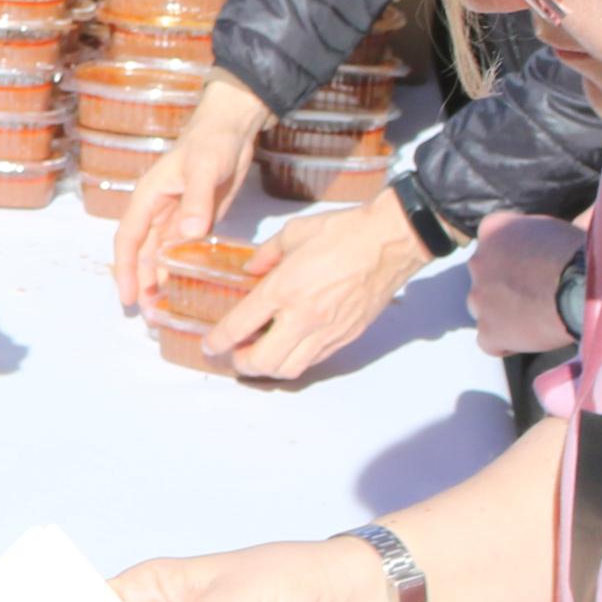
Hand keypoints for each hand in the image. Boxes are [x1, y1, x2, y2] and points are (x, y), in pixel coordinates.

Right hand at [108, 77, 268, 308]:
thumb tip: (188, 235)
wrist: (233, 127)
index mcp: (148, 198)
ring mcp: (177, 218)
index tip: (126, 296)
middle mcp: (158, 212)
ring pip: (162, 256)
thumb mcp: (205, 168)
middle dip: (142, 284)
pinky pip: (185, 250)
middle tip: (149, 316)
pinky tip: (188, 289)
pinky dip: (182, 270)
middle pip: (143, 254)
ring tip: (164, 311)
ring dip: (160, 282)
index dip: (125, 269)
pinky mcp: (198, 221)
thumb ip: (197, 200)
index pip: (128, 239)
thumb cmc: (211, 141)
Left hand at [201, 200, 432, 378]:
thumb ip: (266, 255)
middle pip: (262, 362)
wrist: (391, 241)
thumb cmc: (346, 233)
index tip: (210, 345)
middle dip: (241, 363)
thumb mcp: (293, 233)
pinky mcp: (346, 336)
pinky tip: (290, 347)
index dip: (218, 342)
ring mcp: (327, 331)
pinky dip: (296, 361)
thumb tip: (252, 269)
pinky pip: (314, 361)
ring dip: (268, 368)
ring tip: (261, 355)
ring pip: (289, 369)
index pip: (240, 326)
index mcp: (284, 290)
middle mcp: (303, 317)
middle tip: (234, 353)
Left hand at [468, 212, 589, 356]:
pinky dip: (506, 342)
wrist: (582, 289)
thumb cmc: (583, 254)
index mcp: (494, 228)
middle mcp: (478, 260)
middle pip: (487, 276)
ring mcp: (479, 297)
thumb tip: (578, 222)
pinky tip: (530, 337)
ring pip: (485, 308)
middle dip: (506, 284)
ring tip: (539, 316)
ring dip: (505, 313)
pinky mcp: (487, 330)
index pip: (494, 241)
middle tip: (539, 293)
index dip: (514, 256)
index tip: (535, 265)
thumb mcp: (565, 228)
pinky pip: (489, 341)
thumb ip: (551, 230)